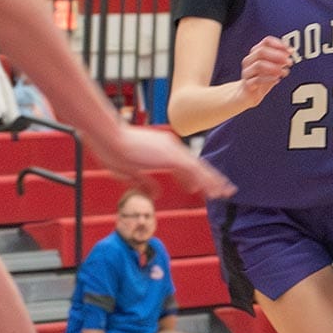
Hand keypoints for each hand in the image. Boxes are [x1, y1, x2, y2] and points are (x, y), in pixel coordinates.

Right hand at [90, 125, 235, 199]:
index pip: (182, 164)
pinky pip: (194, 171)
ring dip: (213, 181)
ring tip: (225, 193)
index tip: (198, 189)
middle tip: (223, 190)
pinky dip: (206, 181)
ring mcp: (172, 150)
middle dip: (210, 179)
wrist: (107, 137)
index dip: (192, 178)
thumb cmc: (111, 150)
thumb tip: (158, 195)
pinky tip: (214, 190)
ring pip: (199, 168)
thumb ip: (144, 183)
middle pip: (195, 165)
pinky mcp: (171, 156)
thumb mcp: (129, 172)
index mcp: (160, 147)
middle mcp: (170, 146)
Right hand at [239, 36, 291, 105]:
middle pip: (261, 52)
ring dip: (274, 67)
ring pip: (259, 65)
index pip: (266, 42)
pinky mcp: (247, 84)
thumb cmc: (260, 79)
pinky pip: (257, 80)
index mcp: (256, 53)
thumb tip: (291, 51)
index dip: (279, 44)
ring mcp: (247, 72)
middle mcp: (250, 60)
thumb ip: (280, 60)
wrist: (247, 95)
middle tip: (288, 61)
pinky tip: (277, 79)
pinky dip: (269, 79)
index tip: (289, 50)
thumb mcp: (272, 68)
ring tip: (283, 71)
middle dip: (277, 55)